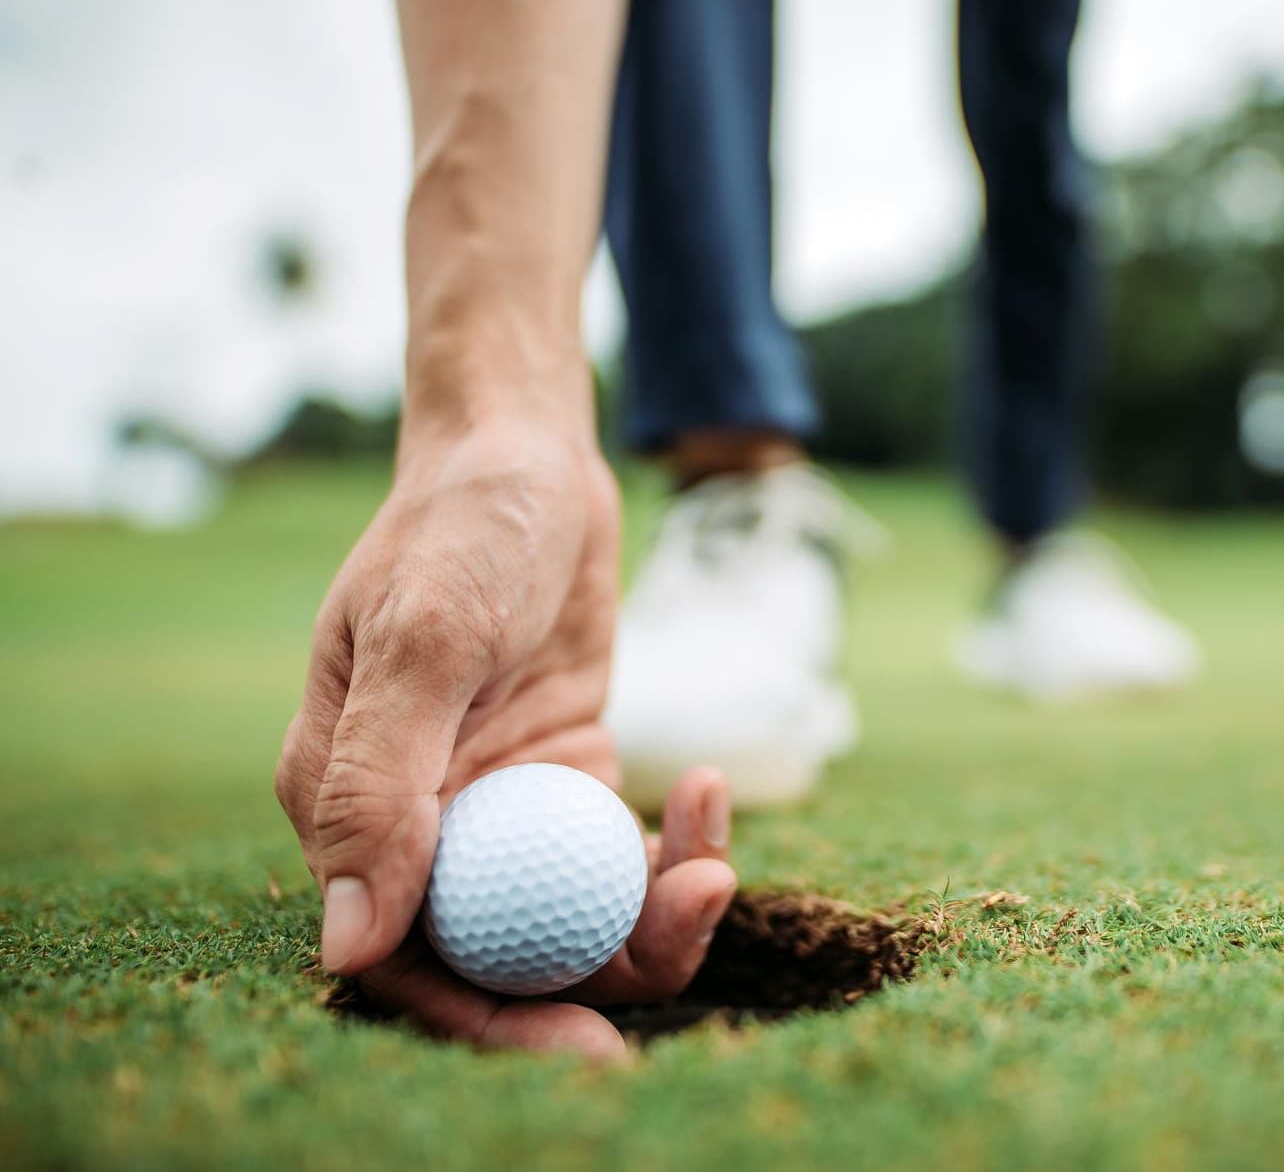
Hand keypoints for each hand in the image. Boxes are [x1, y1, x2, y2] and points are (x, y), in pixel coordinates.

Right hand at [275, 418, 736, 1059]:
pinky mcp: (566, 775)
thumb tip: (349, 947)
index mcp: (350, 803)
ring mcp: (501, 803)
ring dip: (655, 910)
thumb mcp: (423, 636)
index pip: (406, 956)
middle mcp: (423, 821)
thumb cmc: (460, 526)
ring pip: (577, 914)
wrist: (527, 458)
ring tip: (714, 859)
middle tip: (690, 940)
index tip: (588, 1047)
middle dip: (596, 979)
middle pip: (504, 951)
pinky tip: (709, 787)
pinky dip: (674, 844)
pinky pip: (622, 853)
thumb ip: (380, 784)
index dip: (489, 1019)